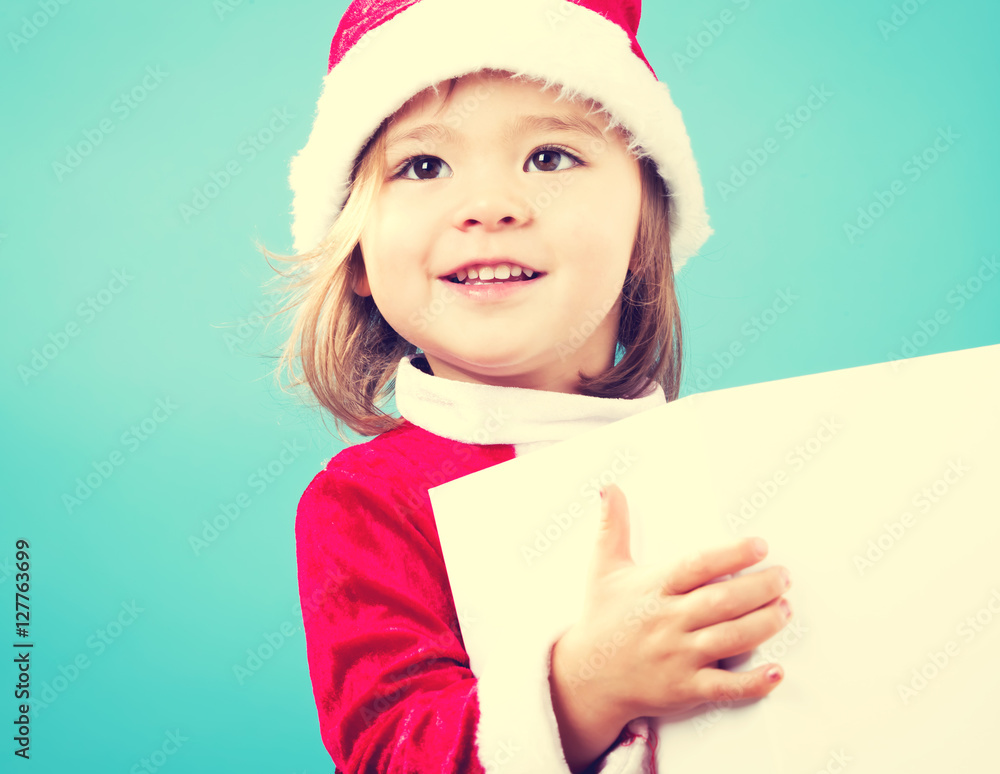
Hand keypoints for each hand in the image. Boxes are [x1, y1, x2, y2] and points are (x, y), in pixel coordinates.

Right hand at [552, 483, 791, 732]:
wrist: (588, 677)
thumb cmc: (602, 618)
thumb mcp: (603, 568)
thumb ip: (612, 526)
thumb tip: (608, 487)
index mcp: (653, 589)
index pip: (697, 566)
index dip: (731, 555)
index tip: (759, 546)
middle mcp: (668, 621)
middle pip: (722, 601)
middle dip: (760, 588)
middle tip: (784, 577)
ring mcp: (678, 656)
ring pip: (730, 638)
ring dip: (764, 624)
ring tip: (785, 609)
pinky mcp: (685, 689)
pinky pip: (726, 687)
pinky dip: (754, 682)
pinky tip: (777, 671)